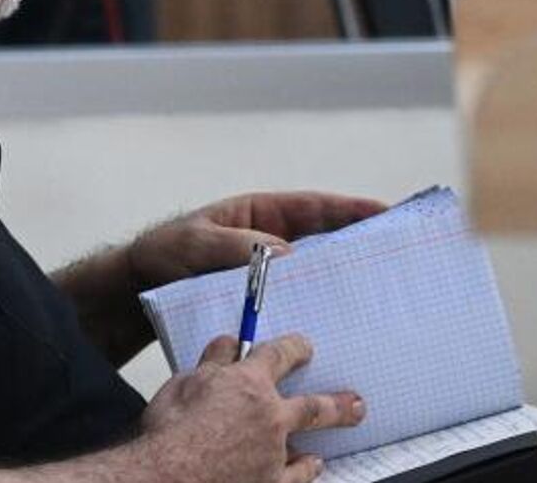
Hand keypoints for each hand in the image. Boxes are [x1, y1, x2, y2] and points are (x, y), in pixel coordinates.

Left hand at [125, 192, 386, 290]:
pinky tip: (337, 328)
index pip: (314, 208)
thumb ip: (236, 246)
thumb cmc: (164, 255)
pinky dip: (316, 310)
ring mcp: (268, 272)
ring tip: (380, 295)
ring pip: (315, 274)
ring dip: (342, 283)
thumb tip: (286, 252)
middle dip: (359, 246)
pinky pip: (296, 302)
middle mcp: (271, 240)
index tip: (385, 211)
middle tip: (398, 256)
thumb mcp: (196, 244)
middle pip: (325, 240)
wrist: (137, 290)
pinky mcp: (261, 302)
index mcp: (260, 213)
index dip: (350, 209)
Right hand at [138, 334, 364, 482]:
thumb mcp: (184, 381)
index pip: (279, 355)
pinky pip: (294, 482)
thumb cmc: (169, 432)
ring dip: (314, 454)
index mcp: (249, 384)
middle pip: (313, 407)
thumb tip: (228, 343)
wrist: (166, 476)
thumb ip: (212, 362)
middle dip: (337, 405)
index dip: (295, 348)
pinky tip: (308, 473)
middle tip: (355, 403)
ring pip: (305, 454)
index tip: (304, 347)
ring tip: (321, 455)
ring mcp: (272, 457)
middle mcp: (269, 419)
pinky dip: (301, 477)